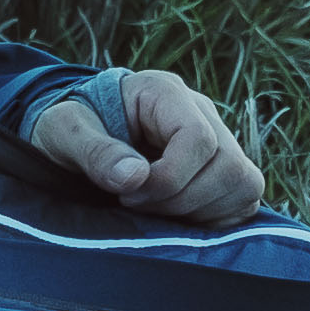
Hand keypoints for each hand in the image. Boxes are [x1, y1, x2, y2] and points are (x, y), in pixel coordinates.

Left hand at [28, 68, 270, 231]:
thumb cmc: (71, 126)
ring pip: (244, 184)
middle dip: (181, 199)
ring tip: (155, 209)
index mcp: (165, 92)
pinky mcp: (224, 169)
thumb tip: (134, 177)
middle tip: (136, 203)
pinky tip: (175, 216)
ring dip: (199, 211)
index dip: (169, 178)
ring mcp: (219, 140)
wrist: (80, 132)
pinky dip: (214, 219)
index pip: (198, 138)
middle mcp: (202, 111)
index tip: (128, 193)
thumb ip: (95, 151)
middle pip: (228, 166)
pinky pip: (244, 200)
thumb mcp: (65, 131)